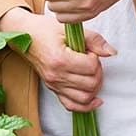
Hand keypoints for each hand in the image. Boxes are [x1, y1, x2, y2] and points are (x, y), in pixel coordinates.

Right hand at [0, 8, 115, 111]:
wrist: (24, 35)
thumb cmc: (44, 30)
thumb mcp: (69, 29)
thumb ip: (93, 39)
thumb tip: (111, 52)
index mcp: (60, 59)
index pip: (91, 67)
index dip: (96, 58)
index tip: (90, 51)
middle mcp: (56, 76)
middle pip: (91, 84)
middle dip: (98, 72)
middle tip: (92, 61)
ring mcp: (54, 85)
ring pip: (84, 98)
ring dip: (95, 88)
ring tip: (92, 74)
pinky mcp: (53, 89)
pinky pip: (71, 106)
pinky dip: (86, 106)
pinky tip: (95, 99)